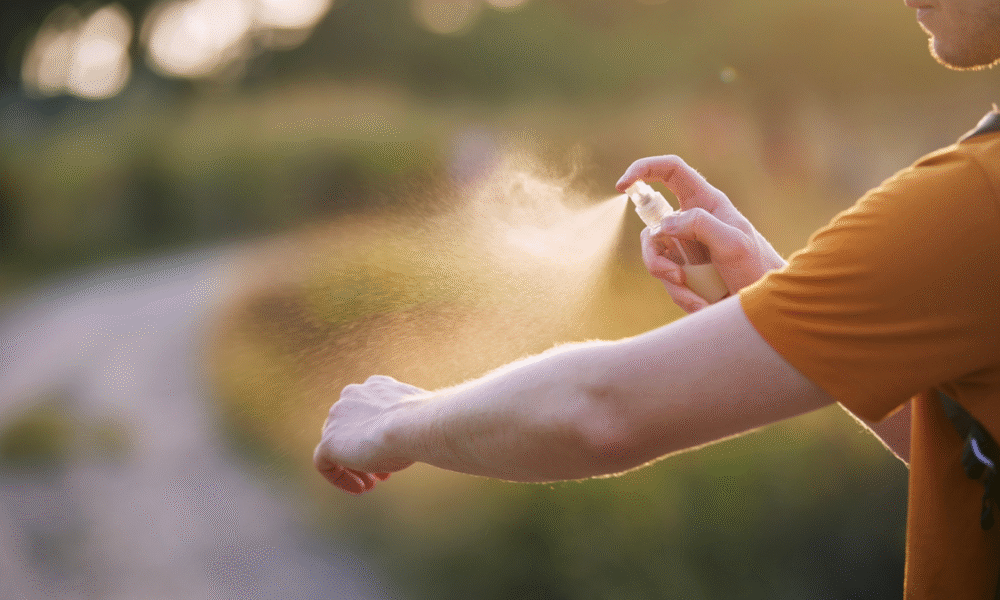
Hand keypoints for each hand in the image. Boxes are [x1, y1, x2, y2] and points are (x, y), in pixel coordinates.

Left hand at [313, 375, 421, 494]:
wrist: (413, 425)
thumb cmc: (423, 423)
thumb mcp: (418, 419)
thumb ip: (408, 423)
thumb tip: (414, 437)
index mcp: (374, 386)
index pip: (368, 411)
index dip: (379, 434)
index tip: (394, 453)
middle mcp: (351, 396)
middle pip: (351, 428)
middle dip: (366, 451)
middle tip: (383, 473)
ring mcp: (336, 418)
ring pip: (338, 445)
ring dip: (354, 466)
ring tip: (371, 484)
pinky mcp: (329, 442)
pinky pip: (324, 463)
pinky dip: (338, 477)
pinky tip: (359, 488)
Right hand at [616, 155, 785, 312]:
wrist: (763, 306)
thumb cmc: (757, 268)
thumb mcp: (733, 243)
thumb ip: (700, 225)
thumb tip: (664, 225)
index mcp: (706, 202)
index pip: (671, 171)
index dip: (644, 169)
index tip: (622, 185)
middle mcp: (692, 221)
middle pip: (652, 225)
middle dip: (654, 255)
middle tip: (674, 275)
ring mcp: (684, 246)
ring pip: (654, 255)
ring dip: (670, 280)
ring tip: (696, 296)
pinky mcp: (682, 269)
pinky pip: (665, 277)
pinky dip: (680, 294)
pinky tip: (702, 303)